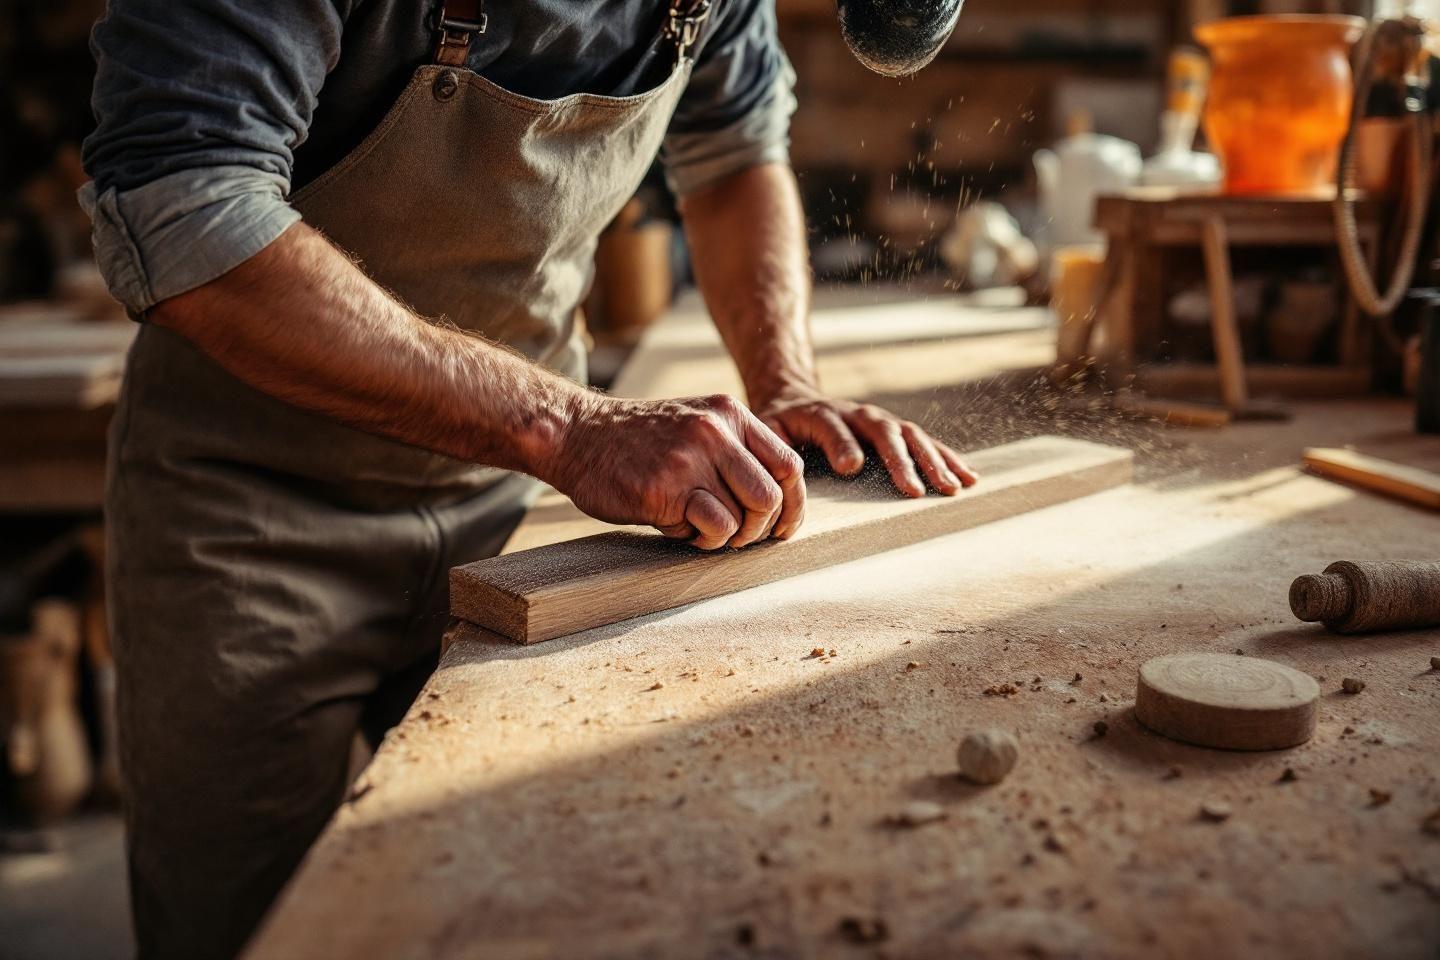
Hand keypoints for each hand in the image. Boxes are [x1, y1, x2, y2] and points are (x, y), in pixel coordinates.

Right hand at [543, 393, 805, 550]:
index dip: (793, 504)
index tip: (783, 528)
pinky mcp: (666, 488)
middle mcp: (716, 432)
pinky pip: (711, 528)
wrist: (576, 434)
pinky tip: (676, 526)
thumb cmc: (637, 441)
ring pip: (744, 517)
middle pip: (772, 496)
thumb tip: (774, 504)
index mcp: (729, 414)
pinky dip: (699, 538)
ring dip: (726, 536)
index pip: (788, 464)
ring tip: (698, 528)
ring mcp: (691, 459)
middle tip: (736, 537)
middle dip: (761, 528)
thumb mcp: (694, 425)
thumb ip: (733, 451)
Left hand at [753, 387, 978, 497]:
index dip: (842, 443)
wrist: (793, 398)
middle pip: (882, 430)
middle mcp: (855, 413)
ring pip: (911, 435)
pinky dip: (947, 457)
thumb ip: (772, 451)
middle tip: (914, 491)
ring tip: (952, 488)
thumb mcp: (765, 432)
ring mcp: (878, 419)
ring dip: (933, 461)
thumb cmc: (778, 426)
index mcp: (818, 413)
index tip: (850, 468)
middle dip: (900, 460)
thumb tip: (783, 480)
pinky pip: (925, 441)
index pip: (832, 426)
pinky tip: (969, 476)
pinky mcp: (895, 429)